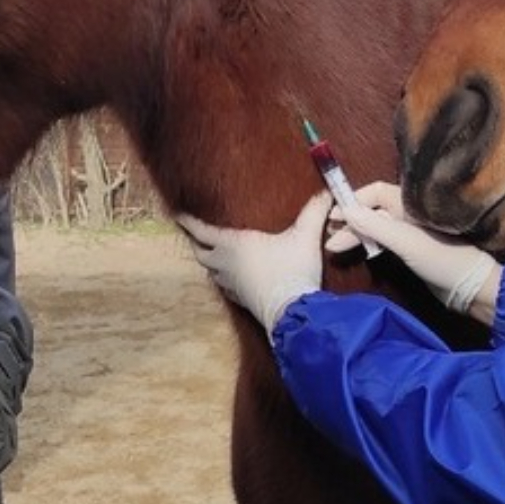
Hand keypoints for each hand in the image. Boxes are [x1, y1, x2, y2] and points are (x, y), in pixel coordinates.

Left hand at [176, 192, 331, 335]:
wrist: (293, 312)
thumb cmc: (293, 269)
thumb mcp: (305, 236)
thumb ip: (314, 211)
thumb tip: (326, 191)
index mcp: (233, 244)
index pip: (201, 231)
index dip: (188, 222)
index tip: (177, 214)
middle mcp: (225, 264)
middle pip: (200, 253)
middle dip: (196, 243)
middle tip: (194, 235)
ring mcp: (231, 284)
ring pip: (210, 271)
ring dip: (209, 261)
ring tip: (213, 254)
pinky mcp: (240, 299)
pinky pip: (224, 285)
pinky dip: (223, 277)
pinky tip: (233, 276)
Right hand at [325, 183, 500, 317]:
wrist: (470, 288)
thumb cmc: (442, 259)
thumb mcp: (406, 242)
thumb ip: (375, 226)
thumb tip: (345, 210)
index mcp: (411, 204)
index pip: (376, 192)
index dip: (354, 201)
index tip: (334, 216)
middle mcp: (409, 214)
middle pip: (374, 210)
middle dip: (351, 222)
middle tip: (329, 236)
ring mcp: (411, 232)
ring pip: (378, 226)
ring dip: (358, 234)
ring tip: (335, 246)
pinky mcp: (412, 249)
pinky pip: (385, 240)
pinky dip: (370, 244)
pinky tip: (359, 251)